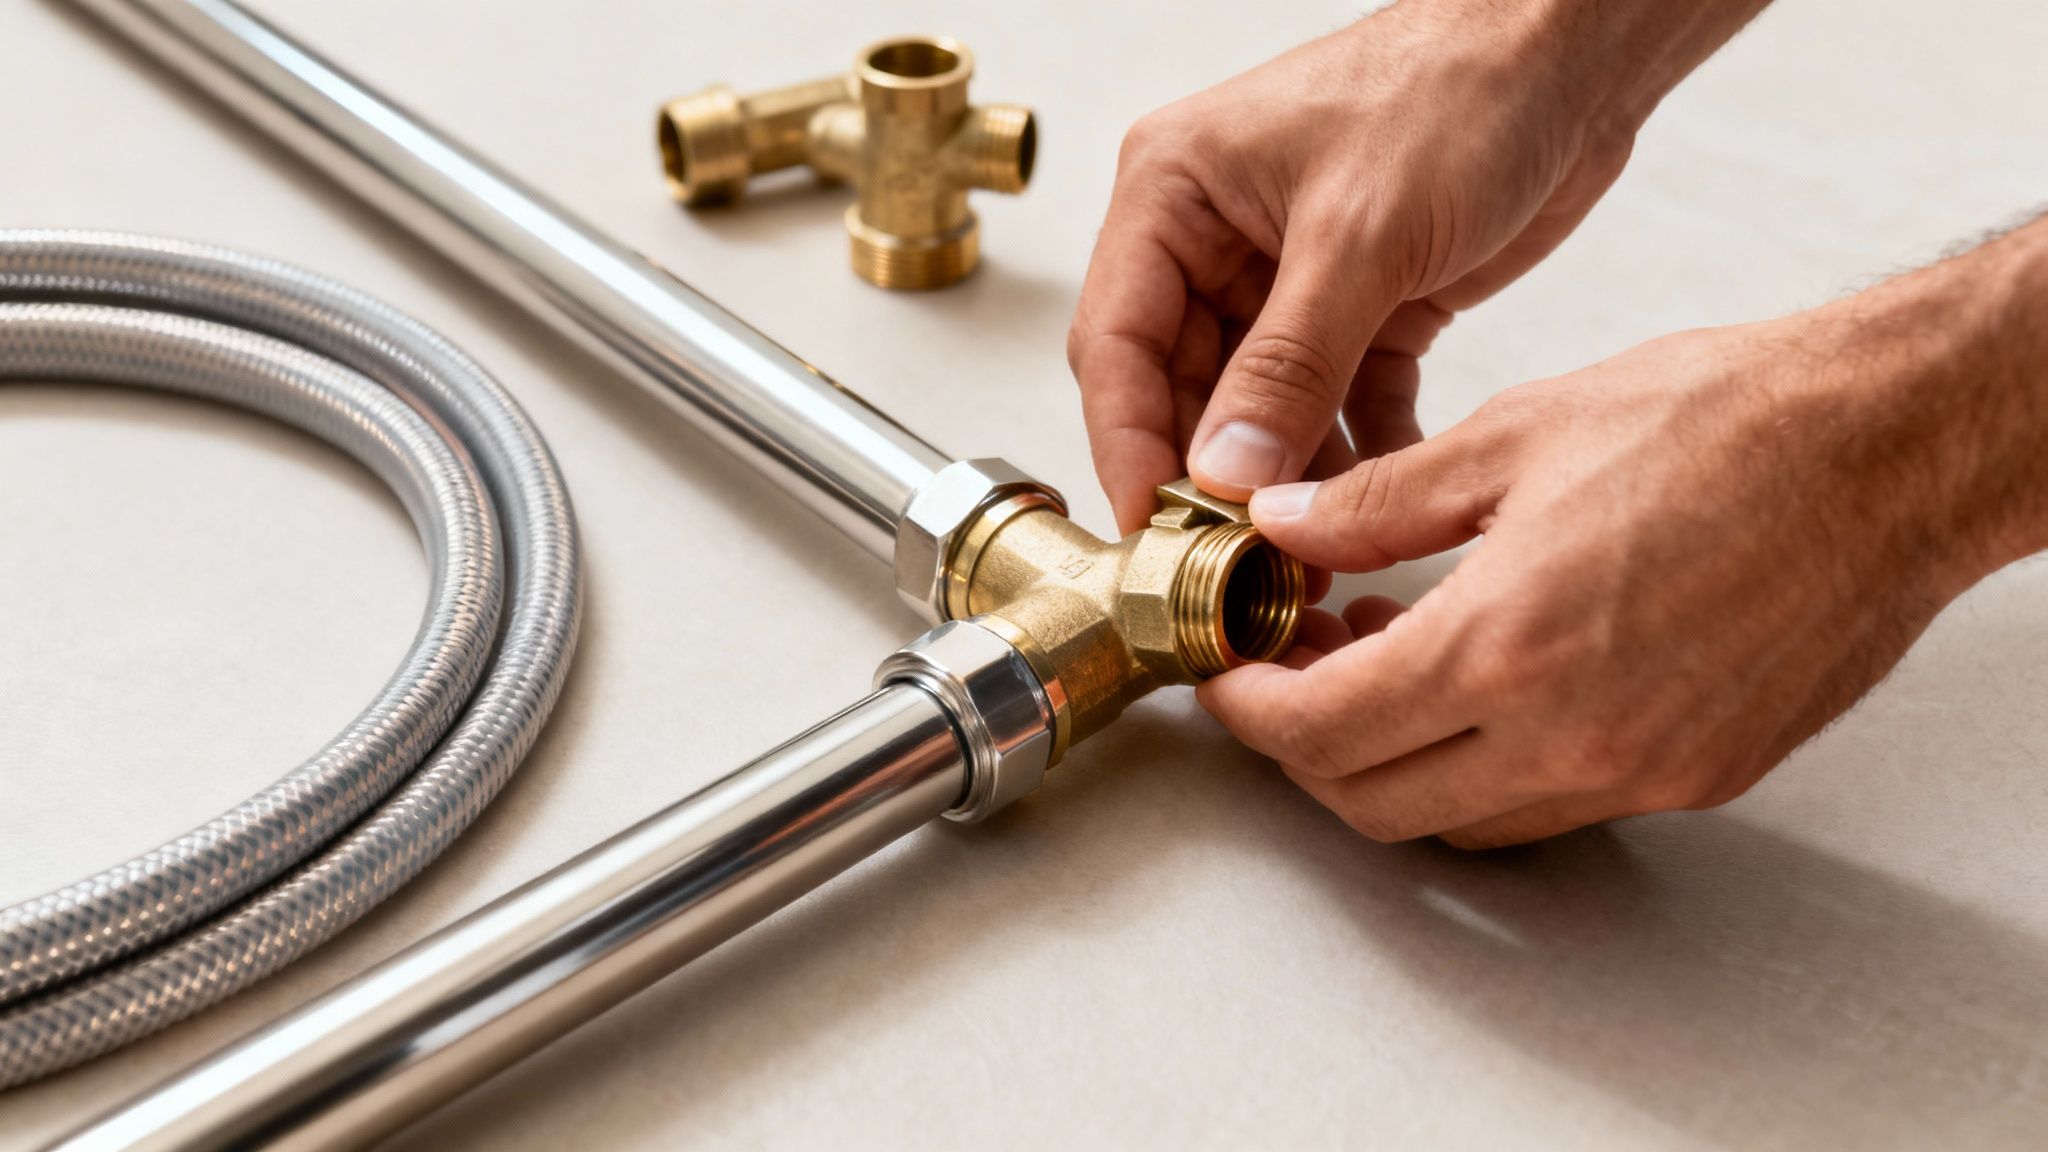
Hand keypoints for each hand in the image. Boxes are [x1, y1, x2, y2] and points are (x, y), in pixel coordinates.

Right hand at [1066, 0, 1762, 532]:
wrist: (1574, 52)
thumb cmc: (1456, 87)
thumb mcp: (1360, 235)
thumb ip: (1288, 366)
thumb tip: (1224, 478)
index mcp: (1173, 195)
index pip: (1115, 342)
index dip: (1127, 444)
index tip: (1151, 531)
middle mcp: (1215, 240)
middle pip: (1181, 388)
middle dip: (1212, 479)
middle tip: (1236, 563)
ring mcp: (1287, 279)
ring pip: (1260, 410)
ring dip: (1285, 481)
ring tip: (1312, 556)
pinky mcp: (1363, 307)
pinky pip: (1339, 405)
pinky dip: (1360, 454)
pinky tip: (1384, 504)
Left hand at [1199, 222, 2047, 847]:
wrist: (1890, 450)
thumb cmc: (1726, 422)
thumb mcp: (1517, 434)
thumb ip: (1378, 500)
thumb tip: (1283, 524)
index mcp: (1504, 644)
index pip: (1320, 732)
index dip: (1248, 711)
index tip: (1226, 674)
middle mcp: (1569, 736)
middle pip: (1374, 803)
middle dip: (1303, 751)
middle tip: (1287, 672)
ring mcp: (1640, 772)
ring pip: (1461, 821)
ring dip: (1393, 765)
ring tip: (1380, 665)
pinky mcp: (1697, 779)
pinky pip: (1551, 807)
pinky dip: (1485, 767)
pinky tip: (1481, 681)